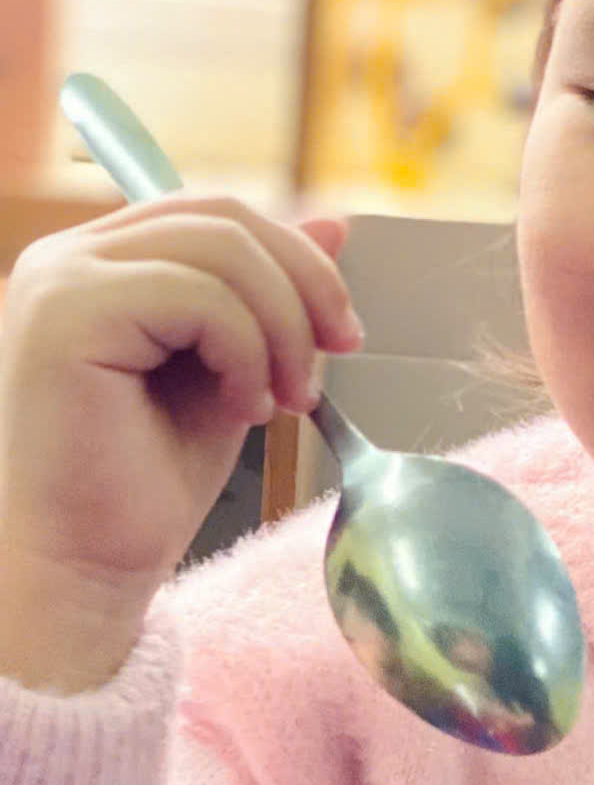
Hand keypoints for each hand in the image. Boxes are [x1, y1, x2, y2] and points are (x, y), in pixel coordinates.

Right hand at [0, 197, 360, 688]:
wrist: (83, 570)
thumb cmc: (145, 485)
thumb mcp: (231, 368)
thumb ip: (267, 296)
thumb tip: (333, 224)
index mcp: (98, 262)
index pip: (215, 214)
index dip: (295, 257)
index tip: (342, 331)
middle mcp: (66, 257)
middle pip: (225, 217)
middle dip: (304, 283)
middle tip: (337, 355)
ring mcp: (59, 280)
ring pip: (222, 250)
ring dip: (282, 326)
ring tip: (284, 400)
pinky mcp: (66, 314)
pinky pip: (199, 295)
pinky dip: (246, 352)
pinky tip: (240, 409)